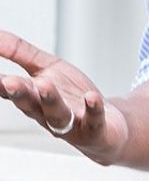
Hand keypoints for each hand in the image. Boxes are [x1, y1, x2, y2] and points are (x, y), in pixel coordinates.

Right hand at [0, 30, 127, 164]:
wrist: (106, 125)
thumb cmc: (71, 96)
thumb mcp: (47, 69)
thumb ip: (22, 53)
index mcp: (33, 98)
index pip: (11, 91)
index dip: (0, 84)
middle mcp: (46, 113)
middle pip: (30, 104)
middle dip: (19, 93)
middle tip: (8, 81)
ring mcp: (70, 123)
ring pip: (57, 114)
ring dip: (50, 101)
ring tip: (45, 86)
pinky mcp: (94, 127)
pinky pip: (93, 118)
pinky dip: (92, 108)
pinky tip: (91, 97)